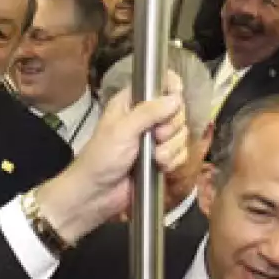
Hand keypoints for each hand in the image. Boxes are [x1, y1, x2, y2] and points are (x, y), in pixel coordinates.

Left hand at [35, 74, 187, 243]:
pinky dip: (173, 161)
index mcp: (132, 103)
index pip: (159, 84)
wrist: (98, 194)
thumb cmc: (101, 158)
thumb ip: (149, 112)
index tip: (176, 98)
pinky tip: (160, 166)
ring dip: (171, 147)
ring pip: (180, 134)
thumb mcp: (122, 130)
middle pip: (176, 111)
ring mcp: (154, 139)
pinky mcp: (161, 158)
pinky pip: (180, 153)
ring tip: (154, 157)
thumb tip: (175, 98)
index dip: (171, 88)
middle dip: (171, 127)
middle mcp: (146, 117)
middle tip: (155, 137)